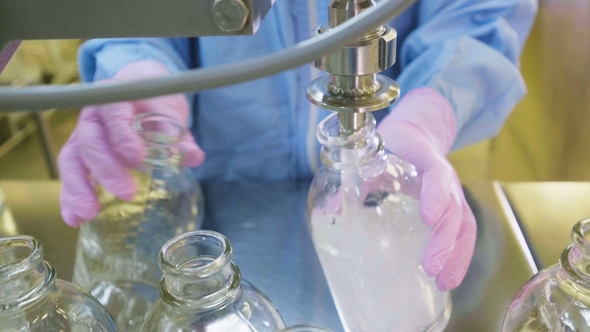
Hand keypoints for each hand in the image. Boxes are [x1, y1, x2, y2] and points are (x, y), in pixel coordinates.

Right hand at [57, 60, 204, 227]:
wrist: (136, 93)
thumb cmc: (153, 102)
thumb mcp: (170, 112)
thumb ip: (180, 136)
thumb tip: (193, 157)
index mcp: (115, 98)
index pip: (113, 113)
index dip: (122, 136)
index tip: (137, 158)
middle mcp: (92, 116)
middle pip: (90, 141)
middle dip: (106, 169)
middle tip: (128, 193)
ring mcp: (81, 135)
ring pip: (71, 159)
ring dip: (79, 188)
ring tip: (90, 213)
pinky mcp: (78, 154)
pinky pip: (70, 175)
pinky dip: (70, 198)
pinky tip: (74, 219)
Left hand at [376, 87, 476, 290]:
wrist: (419, 133)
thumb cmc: (396, 144)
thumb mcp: (374, 153)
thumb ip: (356, 178)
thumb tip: (329, 210)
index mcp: (427, 161)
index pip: (437, 177)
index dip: (435, 196)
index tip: (427, 217)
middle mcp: (446, 180)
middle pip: (455, 211)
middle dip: (444, 241)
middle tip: (429, 267)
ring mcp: (453, 195)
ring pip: (465, 226)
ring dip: (456, 256)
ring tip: (444, 283)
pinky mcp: (454, 209)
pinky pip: (463, 233)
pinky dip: (459, 257)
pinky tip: (448, 279)